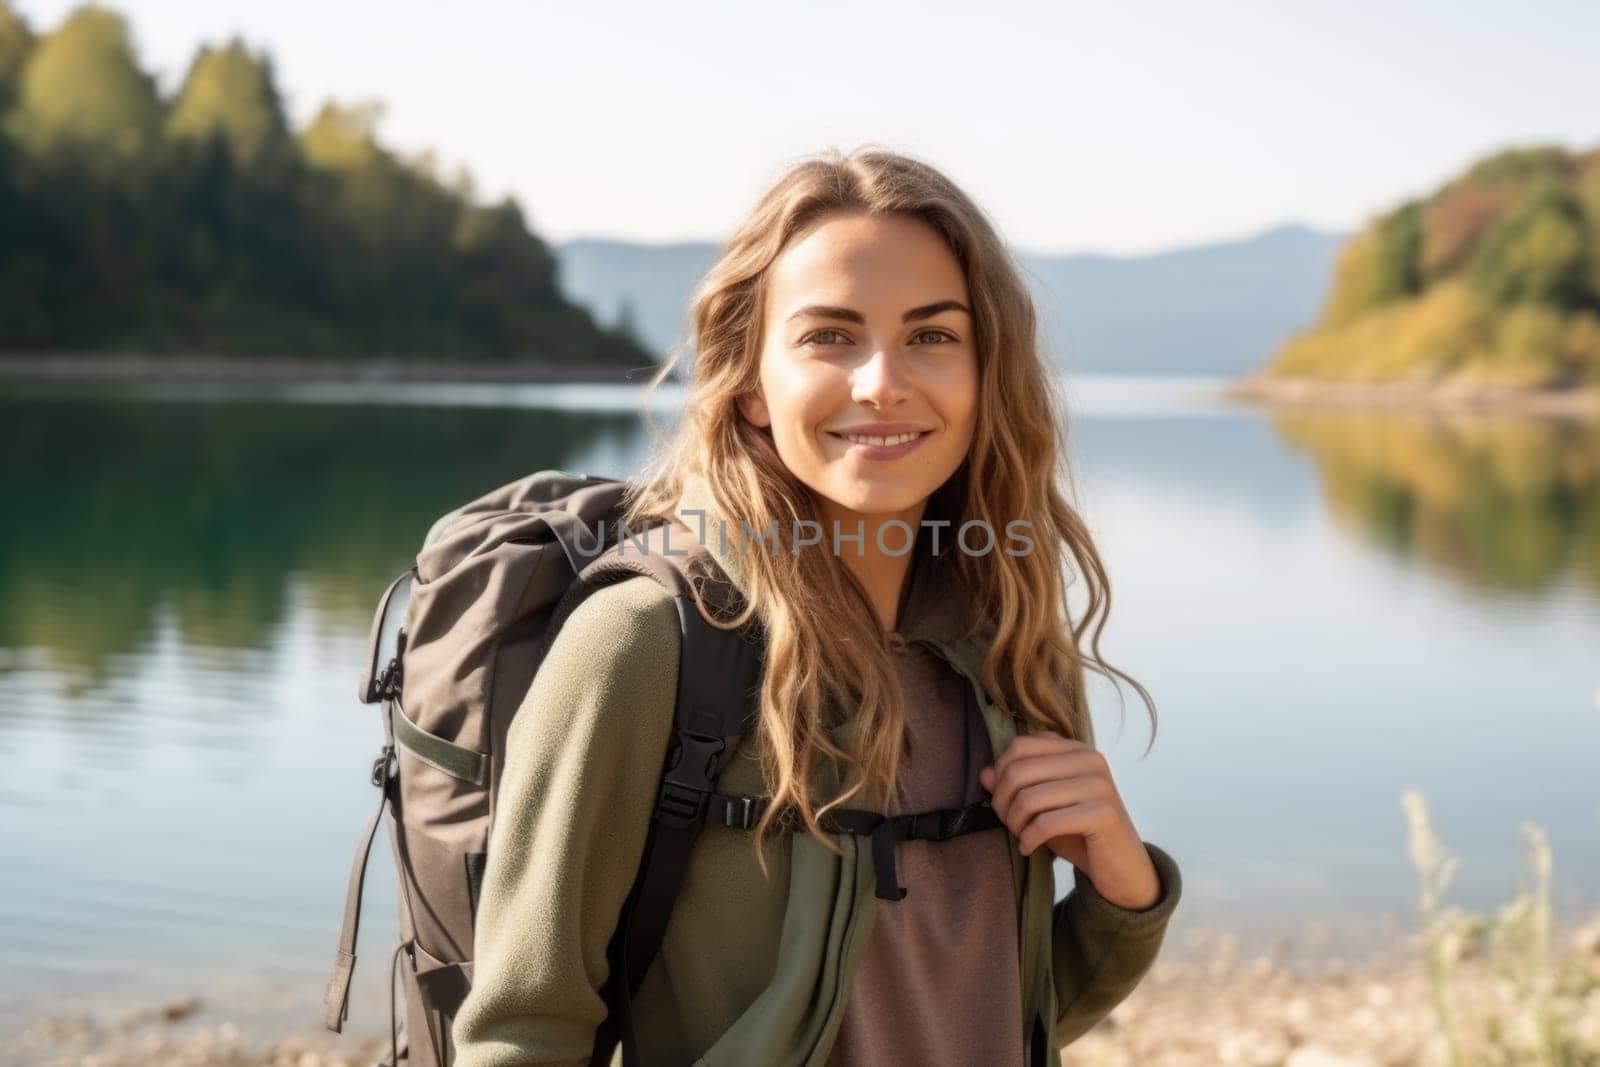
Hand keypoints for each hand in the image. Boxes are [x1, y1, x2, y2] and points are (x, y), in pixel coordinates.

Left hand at [978, 730, 1161, 910]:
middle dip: (1002, 802)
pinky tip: (1028, 848)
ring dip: (1014, 823)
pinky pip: (1046, 823)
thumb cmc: (1078, 832)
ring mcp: (1098, 784)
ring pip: (1029, 797)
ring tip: (1020, 837)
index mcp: (1075, 749)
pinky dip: (1029, 839)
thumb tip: (984, 774)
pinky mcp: (1103, 813)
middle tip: (1009, 824)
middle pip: (1019, 770)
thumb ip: (1015, 785)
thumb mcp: (1043, 805)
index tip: (1002, 800)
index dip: (1000, 773)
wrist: (1121, 867)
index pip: (1020, 746)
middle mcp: (1089, 759)